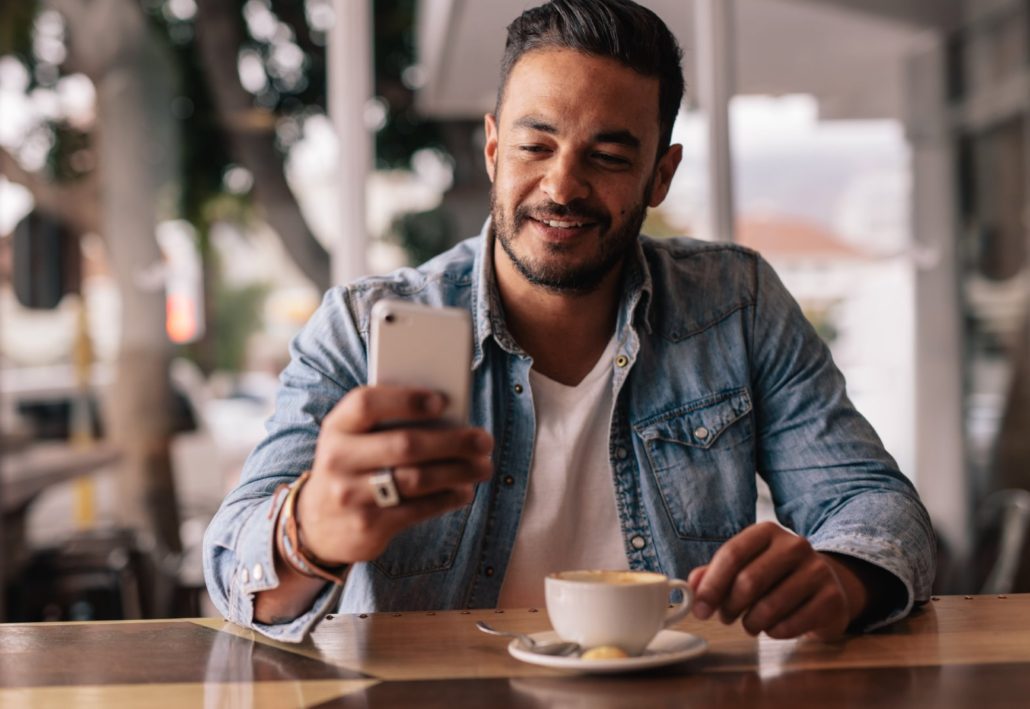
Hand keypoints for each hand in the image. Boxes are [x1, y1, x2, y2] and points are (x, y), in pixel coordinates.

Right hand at [297, 385, 492, 564]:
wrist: (316, 522)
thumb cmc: (353, 465)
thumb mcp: (355, 438)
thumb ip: (388, 422)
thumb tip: (451, 414)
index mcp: (337, 427)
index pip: (367, 404)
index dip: (406, 400)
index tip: (443, 401)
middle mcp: (338, 460)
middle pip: (404, 444)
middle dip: (452, 441)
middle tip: (484, 440)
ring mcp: (350, 496)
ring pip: (417, 480)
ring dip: (459, 472)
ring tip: (483, 466)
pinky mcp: (367, 526)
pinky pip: (417, 510)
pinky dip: (447, 498)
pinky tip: (464, 490)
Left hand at [688, 522, 867, 639]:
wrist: (828, 586)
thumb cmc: (776, 577)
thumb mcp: (745, 566)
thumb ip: (714, 574)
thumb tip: (692, 587)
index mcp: (767, 532)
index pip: (732, 554)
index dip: (712, 584)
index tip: (700, 608)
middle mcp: (795, 545)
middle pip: (749, 581)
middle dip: (729, 606)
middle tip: (725, 617)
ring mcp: (817, 571)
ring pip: (769, 606)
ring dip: (751, 623)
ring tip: (750, 624)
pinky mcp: (832, 599)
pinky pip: (790, 625)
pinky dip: (774, 633)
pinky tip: (774, 628)